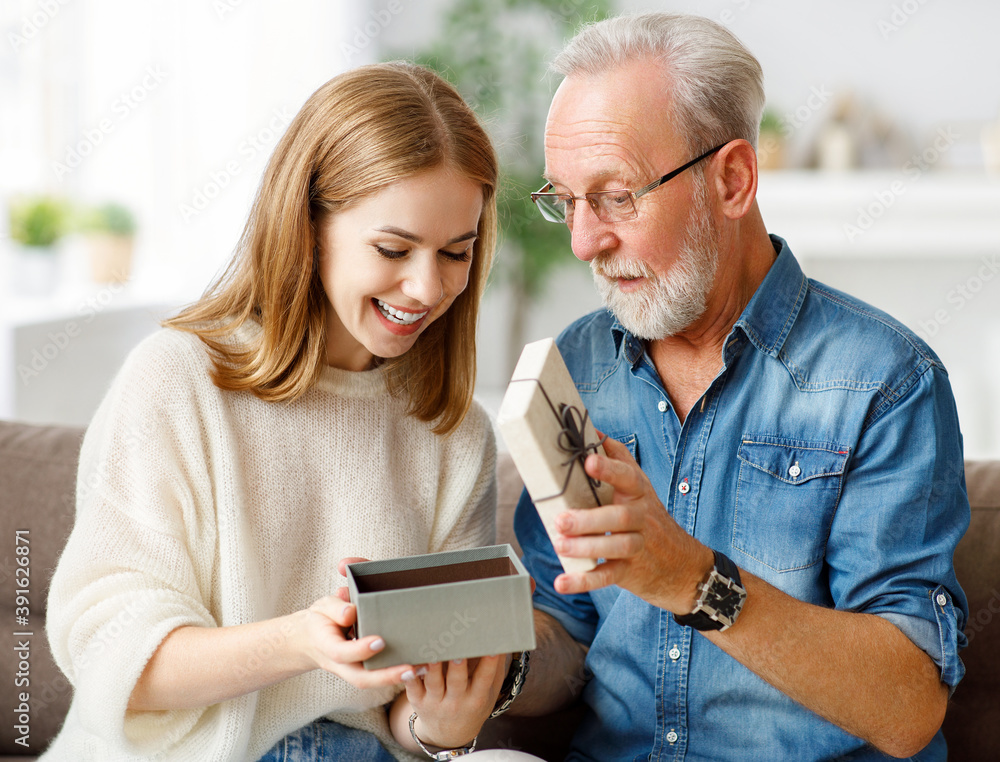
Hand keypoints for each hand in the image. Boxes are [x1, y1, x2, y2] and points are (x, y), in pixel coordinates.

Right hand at [294, 595, 411, 687]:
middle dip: (386, 676)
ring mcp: (351, 670)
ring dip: (396, 678)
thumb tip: (351, 613)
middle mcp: (340, 664)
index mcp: (327, 646)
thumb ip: (336, 608)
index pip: (342, 653)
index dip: (360, 649)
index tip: (380, 641)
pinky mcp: (362, 670)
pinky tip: (419, 665)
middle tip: (410, 670)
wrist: (309, 640)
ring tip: (422, 668)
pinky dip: (397, 673)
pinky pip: (378, 675)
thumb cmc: (320, 620)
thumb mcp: (322, 607)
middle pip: (361, 679)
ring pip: (372, 681)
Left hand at [404, 654, 507, 748]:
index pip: (484, 679)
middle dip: (458, 666)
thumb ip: (495, 668)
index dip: (489, 665)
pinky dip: (410, 678)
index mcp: (477, 697)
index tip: (493, 650)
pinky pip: (413, 688)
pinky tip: (409, 665)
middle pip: (457, 681)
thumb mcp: (489, 692)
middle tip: (458, 652)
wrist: (450, 735)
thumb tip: (503, 638)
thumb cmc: (473, 704)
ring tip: (434, 653)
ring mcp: (436, 702)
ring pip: (434, 683)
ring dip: (433, 668)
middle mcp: (456, 701)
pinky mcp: (418, 701)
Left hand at [551, 434, 712, 612]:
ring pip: (615, 546)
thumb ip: (619, 460)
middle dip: (589, 519)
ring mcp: (638, 546)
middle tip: (561, 520)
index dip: (609, 469)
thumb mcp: (640, 487)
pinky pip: (608, 576)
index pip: (628, 476)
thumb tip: (595, 429)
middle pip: (619, 516)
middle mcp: (641, 517)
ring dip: (586, 547)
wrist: (684, 567)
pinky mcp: (631, 571)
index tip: (589, 462)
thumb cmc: (649, 519)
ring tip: (560, 545)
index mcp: (639, 493)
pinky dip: (584, 580)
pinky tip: (562, 582)